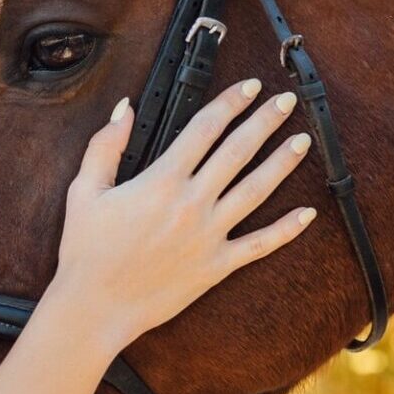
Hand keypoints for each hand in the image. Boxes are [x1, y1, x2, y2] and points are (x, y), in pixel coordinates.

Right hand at [49, 77, 317, 354]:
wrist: (95, 306)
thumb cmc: (86, 251)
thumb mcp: (85, 190)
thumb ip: (105, 145)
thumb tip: (126, 108)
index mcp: (161, 181)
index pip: (205, 128)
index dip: (230, 103)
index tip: (248, 87)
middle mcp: (191, 203)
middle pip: (238, 152)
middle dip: (265, 122)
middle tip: (287, 102)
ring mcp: (208, 235)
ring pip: (255, 191)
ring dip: (282, 163)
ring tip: (303, 141)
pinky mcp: (216, 266)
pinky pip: (259, 245)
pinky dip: (286, 230)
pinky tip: (307, 214)